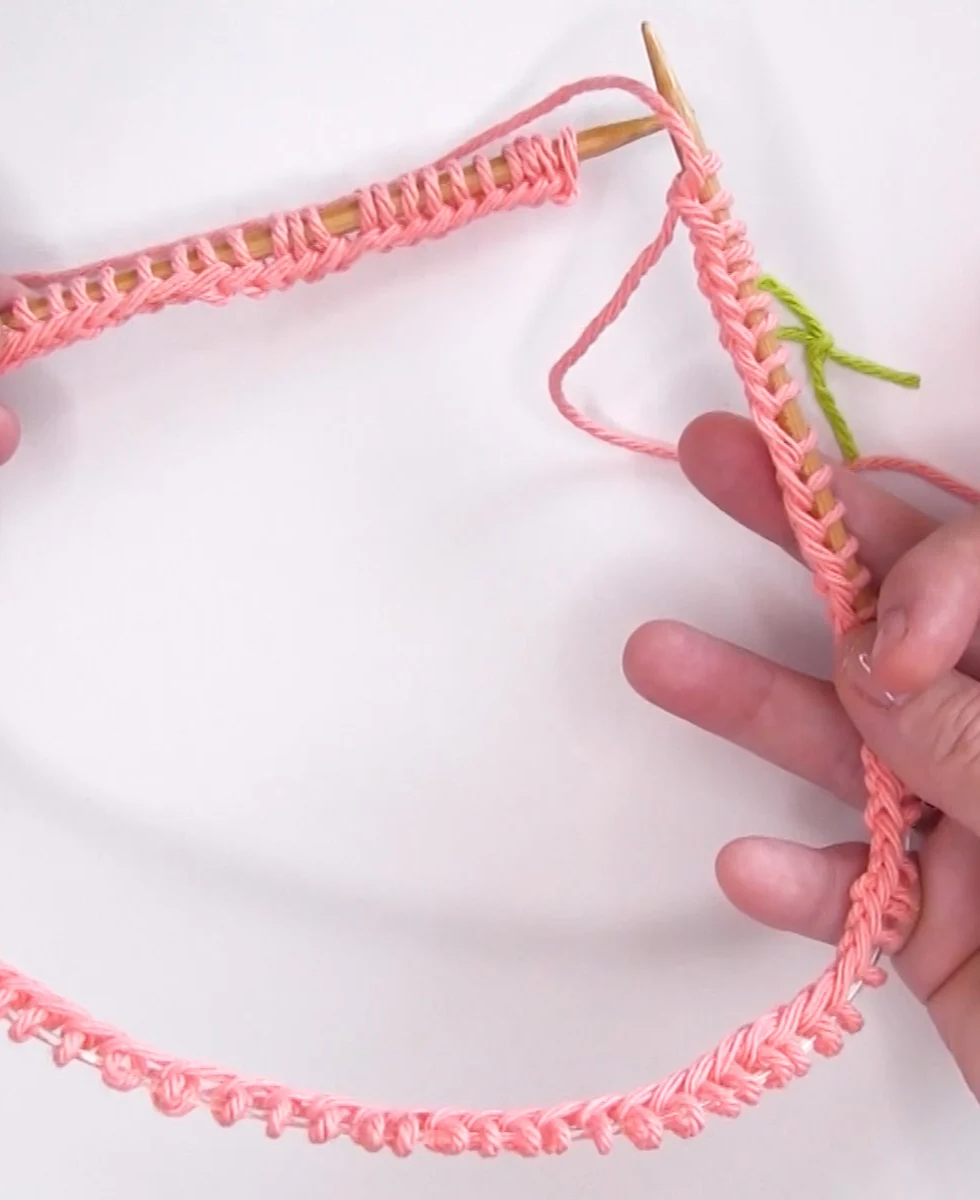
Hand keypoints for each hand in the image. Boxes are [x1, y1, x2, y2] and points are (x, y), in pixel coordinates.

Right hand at [624, 412, 979, 1099]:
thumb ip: (975, 736)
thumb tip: (875, 658)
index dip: (924, 578)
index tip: (884, 642)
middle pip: (901, 619)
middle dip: (808, 540)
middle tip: (724, 461)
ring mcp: (972, 822)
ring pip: (849, 747)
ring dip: (751, 710)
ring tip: (657, 658)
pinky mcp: (929, 917)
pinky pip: (850, 884)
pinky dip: (798, 885)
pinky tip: (752, 870)